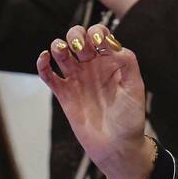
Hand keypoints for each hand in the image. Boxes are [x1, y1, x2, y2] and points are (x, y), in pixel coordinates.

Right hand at [36, 23, 154, 178]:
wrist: (117, 146)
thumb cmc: (130, 117)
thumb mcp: (135, 87)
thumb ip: (127, 62)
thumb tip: (111, 43)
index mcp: (110, 60)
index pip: (99, 34)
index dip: (96, 32)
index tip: (99, 44)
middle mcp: (92, 65)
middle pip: (76, 37)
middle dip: (76, 36)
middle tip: (82, 51)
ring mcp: (76, 79)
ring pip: (60, 52)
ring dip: (58, 45)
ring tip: (63, 51)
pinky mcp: (64, 94)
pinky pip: (48, 75)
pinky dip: (42, 64)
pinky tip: (44, 58)